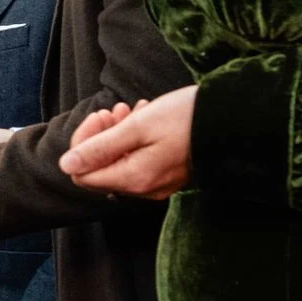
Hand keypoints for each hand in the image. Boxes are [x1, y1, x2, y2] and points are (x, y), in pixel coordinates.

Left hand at [58, 87, 192, 197]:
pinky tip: (146, 118)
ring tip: (132, 110)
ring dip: (117, 135)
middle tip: (116, 111)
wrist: (236, 120)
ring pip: (120, 163)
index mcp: (135, 179)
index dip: (83, 144)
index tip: (101, 116)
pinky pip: (139, 161)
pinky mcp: (170, 176)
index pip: (82, 174)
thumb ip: (100, 148)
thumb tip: (66, 165)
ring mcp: (159, 185)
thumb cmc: (188, 118)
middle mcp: (145, 190)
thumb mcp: (139, 127)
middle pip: (100, 169)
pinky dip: (135, 140)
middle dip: (101, 137)